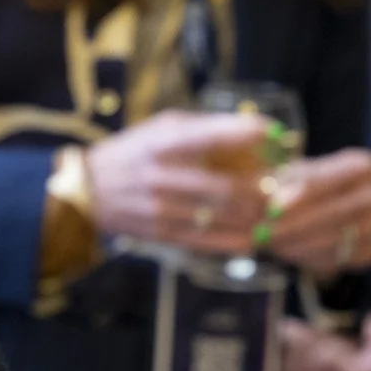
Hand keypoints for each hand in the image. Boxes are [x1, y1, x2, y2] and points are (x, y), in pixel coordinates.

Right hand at [84, 112, 271, 253]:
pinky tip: (254, 237)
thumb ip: (202, 130)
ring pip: (222, 217)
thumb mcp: (160, 128)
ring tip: (274, 212)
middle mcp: (162, 176)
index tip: (274, 134)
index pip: (210, 135)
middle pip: (225, 187)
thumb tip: (253, 133)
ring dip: (255, 217)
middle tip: (283, 187)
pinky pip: (208, 241)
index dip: (246, 134)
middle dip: (262, 190)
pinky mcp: (162, 234)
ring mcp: (162, 209)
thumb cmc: (132, 152)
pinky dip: (237, 241)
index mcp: (162, 142)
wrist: (87, 191)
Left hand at [260, 149, 370, 278]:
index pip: (330, 179)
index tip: (276, 207)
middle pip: (336, 212)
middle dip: (297, 224)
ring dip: (299, 243)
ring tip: (270, 242)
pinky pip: (340, 258)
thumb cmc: (298, 187)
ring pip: (337, 238)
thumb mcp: (286, 177)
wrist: (318, 213)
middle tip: (267, 234)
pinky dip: (311, 257)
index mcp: (361, 166)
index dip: (302, 194)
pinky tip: (291, 251)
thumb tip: (265, 196)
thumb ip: (278, 184)